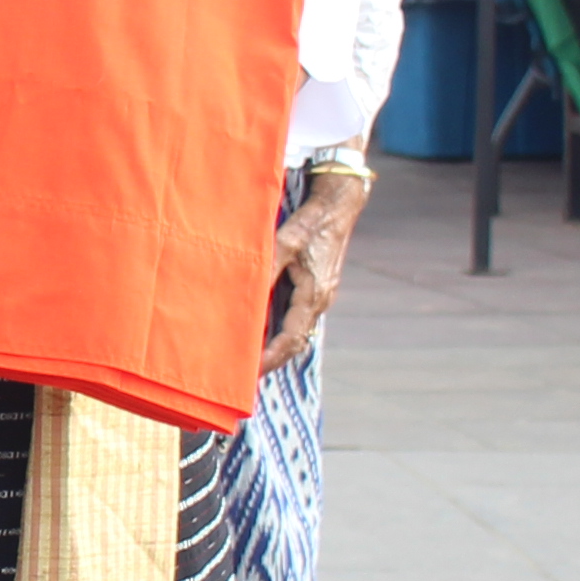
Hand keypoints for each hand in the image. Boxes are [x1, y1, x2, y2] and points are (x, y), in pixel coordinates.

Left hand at [260, 163, 369, 374]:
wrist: (338, 206)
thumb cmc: (313, 223)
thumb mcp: (289, 241)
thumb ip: (269, 265)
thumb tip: (248, 287)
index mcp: (314, 295)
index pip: (290, 338)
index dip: (270, 358)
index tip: (249, 372)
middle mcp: (318, 301)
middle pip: (293, 341)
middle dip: (270, 359)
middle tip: (241, 374)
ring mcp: (318, 296)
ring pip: (294, 330)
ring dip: (272, 345)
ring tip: (244, 357)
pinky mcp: (314, 288)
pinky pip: (294, 316)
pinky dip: (277, 328)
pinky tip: (256, 330)